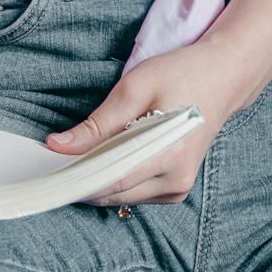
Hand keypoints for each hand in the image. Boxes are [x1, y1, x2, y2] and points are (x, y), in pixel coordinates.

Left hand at [44, 40, 237, 206]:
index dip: (75, 178)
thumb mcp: (134, 89)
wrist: (222, 77)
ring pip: (123, 196)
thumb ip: (97, 124)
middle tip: (59, 157)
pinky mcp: (177, 188)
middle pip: (114, 194)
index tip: (49, 168)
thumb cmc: (180, 75)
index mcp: (168, 157)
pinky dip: (117, 179)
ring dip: (99, 180)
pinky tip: (108, 157)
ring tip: (82, 153)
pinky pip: (136, 192)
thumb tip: (58, 146)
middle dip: (83, 178)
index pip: (110, 183)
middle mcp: (176, 181)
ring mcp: (179, 188)